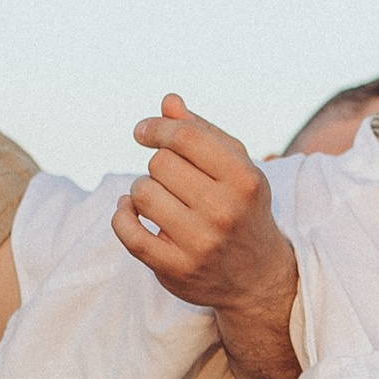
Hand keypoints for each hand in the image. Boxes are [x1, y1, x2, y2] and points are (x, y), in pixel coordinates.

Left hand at [110, 98, 294, 316]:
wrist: (258, 277)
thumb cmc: (242, 210)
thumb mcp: (236, 168)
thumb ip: (203, 132)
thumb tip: (169, 102)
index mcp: (244, 179)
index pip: (185, 137)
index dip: (157, 127)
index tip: (143, 131)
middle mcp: (224, 211)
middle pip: (160, 163)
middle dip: (158, 165)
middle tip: (170, 179)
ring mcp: (200, 243)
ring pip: (142, 194)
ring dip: (141, 190)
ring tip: (156, 197)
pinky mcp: (176, 269)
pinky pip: (129, 232)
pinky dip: (121, 216)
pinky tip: (128, 210)